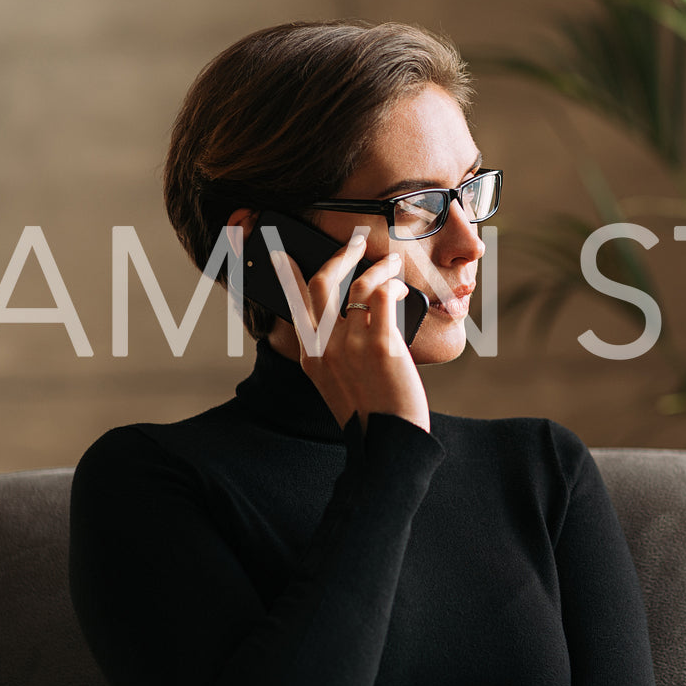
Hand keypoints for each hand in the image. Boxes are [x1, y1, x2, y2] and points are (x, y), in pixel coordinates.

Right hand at [271, 232, 430, 432]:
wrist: (387, 444)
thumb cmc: (372, 414)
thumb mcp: (337, 384)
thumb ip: (336, 352)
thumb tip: (356, 314)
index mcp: (309, 356)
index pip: (292, 303)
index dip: (287, 274)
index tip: (282, 254)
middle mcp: (324, 347)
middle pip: (320, 282)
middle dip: (340, 254)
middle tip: (356, 241)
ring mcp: (350, 346)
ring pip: (358, 284)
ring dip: (379, 266)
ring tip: (393, 264)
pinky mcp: (381, 347)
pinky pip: (383, 297)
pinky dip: (393, 286)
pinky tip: (403, 290)